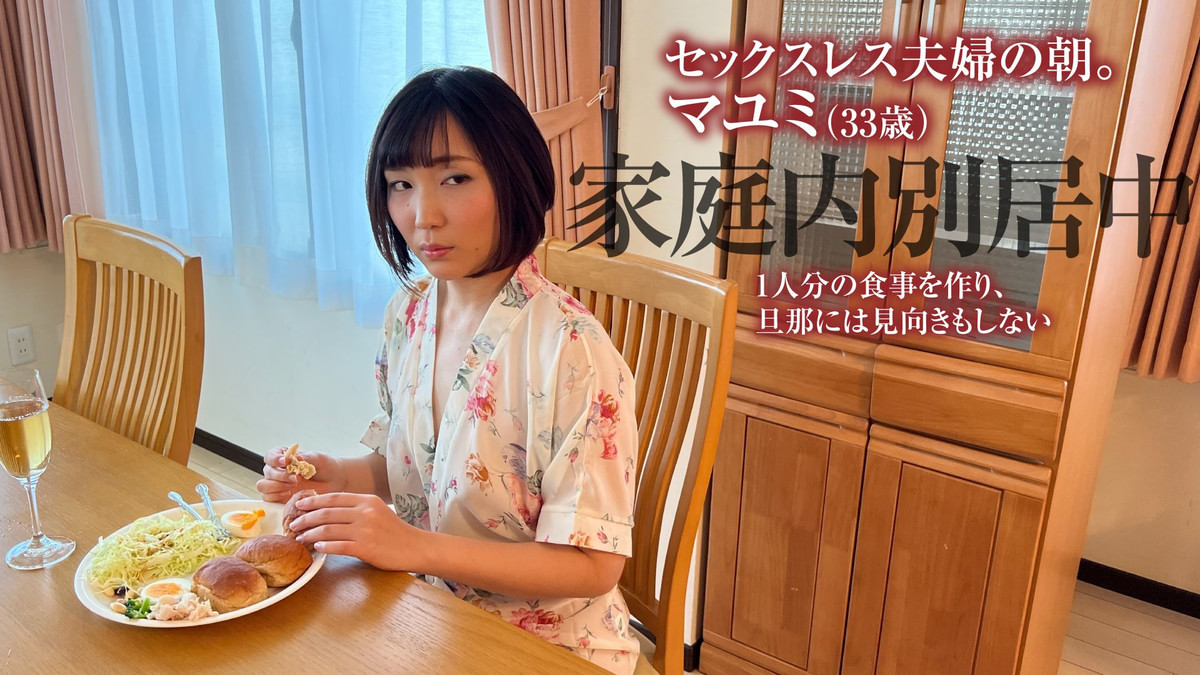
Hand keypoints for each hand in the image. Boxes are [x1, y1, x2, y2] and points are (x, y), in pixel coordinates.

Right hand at [256, 446, 345, 502]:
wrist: (333, 481)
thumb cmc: (324, 466)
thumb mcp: (318, 458)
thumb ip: (306, 457)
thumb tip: (295, 458)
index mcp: (284, 457)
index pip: (270, 455)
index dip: (274, 459)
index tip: (286, 461)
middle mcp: (277, 470)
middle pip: (267, 471)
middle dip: (281, 475)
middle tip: (296, 478)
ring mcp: (277, 484)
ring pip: (263, 486)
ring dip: (276, 486)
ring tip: (293, 486)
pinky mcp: (279, 497)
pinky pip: (268, 498)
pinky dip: (276, 496)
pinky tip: (289, 494)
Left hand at [288, 492, 424, 570]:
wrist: (416, 547)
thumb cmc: (395, 532)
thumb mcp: (378, 512)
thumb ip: (357, 509)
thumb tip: (330, 512)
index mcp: (367, 500)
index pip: (334, 498)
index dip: (314, 501)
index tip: (299, 505)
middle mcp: (365, 512)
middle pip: (327, 513)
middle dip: (306, 518)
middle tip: (294, 524)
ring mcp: (365, 530)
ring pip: (328, 530)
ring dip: (310, 534)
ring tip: (300, 538)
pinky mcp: (366, 548)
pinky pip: (338, 546)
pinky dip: (324, 546)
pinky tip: (317, 548)